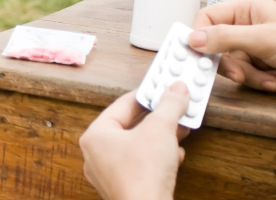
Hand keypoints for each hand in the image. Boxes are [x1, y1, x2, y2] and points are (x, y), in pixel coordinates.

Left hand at [79, 84, 189, 199]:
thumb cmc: (144, 173)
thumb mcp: (160, 130)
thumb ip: (169, 105)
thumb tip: (178, 88)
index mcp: (95, 136)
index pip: (121, 105)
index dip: (146, 94)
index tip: (162, 87)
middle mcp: (97, 155)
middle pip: (130, 126)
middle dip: (156, 117)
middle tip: (174, 105)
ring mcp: (109, 175)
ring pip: (138, 147)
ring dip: (161, 137)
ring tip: (180, 128)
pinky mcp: (125, 189)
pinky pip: (142, 165)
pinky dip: (159, 157)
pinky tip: (176, 154)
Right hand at [190, 0, 275, 98]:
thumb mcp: (262, 40)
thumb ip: (224, 38)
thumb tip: (191, 38)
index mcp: (247, 9)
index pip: (208, 18)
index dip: (200, 37)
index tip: (198, 55)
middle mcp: (249, 25)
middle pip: (218, 46)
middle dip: (232, 64)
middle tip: (239, 74)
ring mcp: (256, 45)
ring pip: (232, 64)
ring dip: (250, 75)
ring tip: (271, 78)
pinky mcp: (264, 63)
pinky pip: (246, 74)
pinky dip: (259, 80)